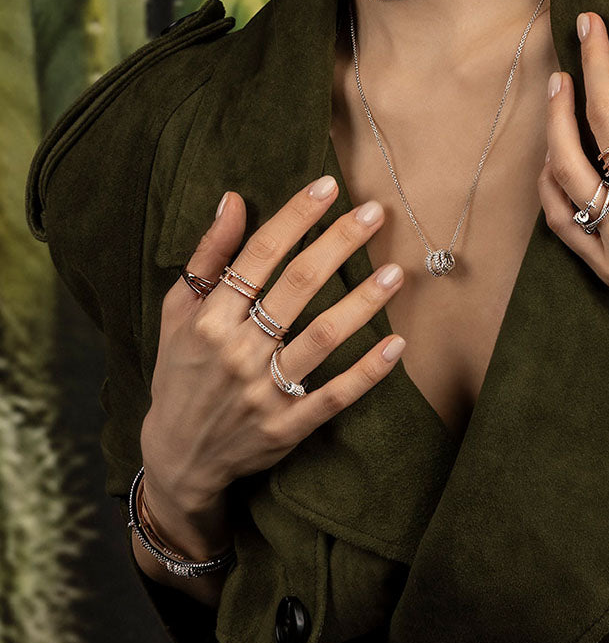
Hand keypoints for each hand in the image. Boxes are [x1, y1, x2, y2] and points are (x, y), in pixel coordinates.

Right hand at [140, 176, 407, 512]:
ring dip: (363, 302)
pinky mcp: (287, 426)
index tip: (328, 186)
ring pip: (322, 337)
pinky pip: (334, 395)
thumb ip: (208, 256)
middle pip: (297, 286)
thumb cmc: (181, 371)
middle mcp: (237, 351)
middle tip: (376, 213)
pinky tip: (397, 343)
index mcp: (210, 318)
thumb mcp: (178, 312)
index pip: (259, 255)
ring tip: (397, 272)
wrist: (178, 457)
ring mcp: (264, 390)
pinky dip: (367, 371)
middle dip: (339, 244)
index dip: (295, 217)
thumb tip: (232, 200)